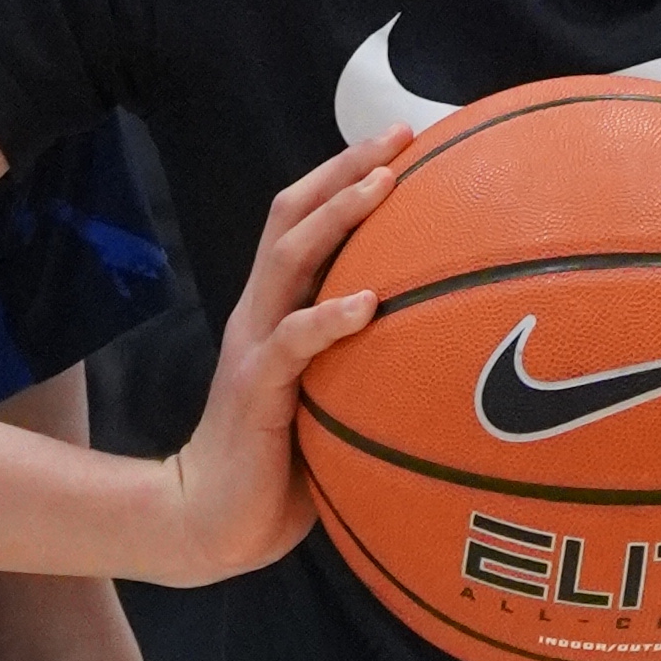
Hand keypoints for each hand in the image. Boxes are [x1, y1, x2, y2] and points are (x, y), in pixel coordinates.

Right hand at [162, 126, 412, 583]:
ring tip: (385, 185)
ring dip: (339, 216)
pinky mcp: (256, 391)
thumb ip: (368, 366)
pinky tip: (366, 303)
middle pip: (294, 215)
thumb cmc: (280, 470)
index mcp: (277, 311)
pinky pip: (292, 343)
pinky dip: (328, 318)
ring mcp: (255, 347)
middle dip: (347, 169)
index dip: (346, 176)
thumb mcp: (332, 403)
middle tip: (401, 137)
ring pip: (290, 258)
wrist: (209, 524)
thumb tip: (451, 353)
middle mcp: (261, 314)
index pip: (305, 222)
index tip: (405, 143)